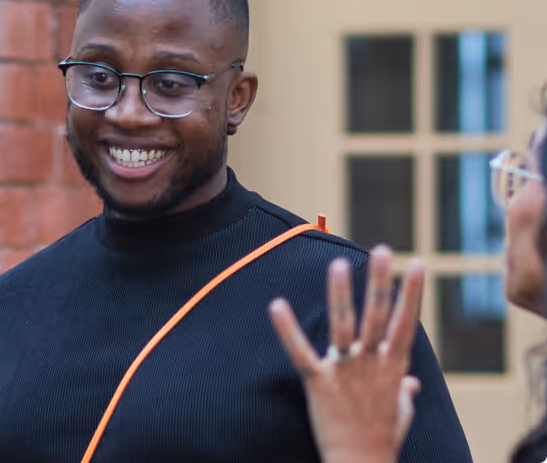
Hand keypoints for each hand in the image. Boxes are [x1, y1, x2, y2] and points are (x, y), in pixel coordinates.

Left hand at [268, 247, 423, 462]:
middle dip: (380, 280)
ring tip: (338, 263)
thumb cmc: (381, 443)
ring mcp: (345, 370)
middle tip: (381, 250)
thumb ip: (406, 395)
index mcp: (392, 367)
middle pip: (377, 314)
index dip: (411, 292)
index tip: (416, 264)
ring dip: (341, 293)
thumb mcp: (401, 415)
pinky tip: (276, 305)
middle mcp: (371, 363)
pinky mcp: (319, 381)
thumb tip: (413, 383)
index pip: (406, 321)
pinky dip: (287, 328)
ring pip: (343, 324)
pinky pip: (300, 351)